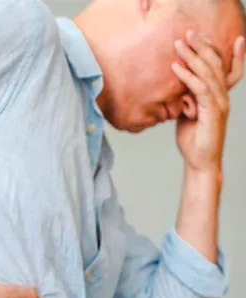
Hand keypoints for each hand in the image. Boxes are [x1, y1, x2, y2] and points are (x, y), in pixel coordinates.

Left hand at [172, 31, 244, 172]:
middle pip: (215, 65)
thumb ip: (187, 101)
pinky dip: (187, 76)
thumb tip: (178, 90)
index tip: (206, 35)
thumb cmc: (194, 140)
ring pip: (208, 74)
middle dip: (202, 47)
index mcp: (219, 97)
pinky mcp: (212, 113)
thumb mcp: (189, 116)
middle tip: (188, 33)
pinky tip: (175, 68)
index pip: (223, 68)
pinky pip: (199, 89)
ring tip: (178, 44)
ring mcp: (219, 104)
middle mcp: (222, 97)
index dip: (217, 50)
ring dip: (192, 57)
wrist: (200, 162)